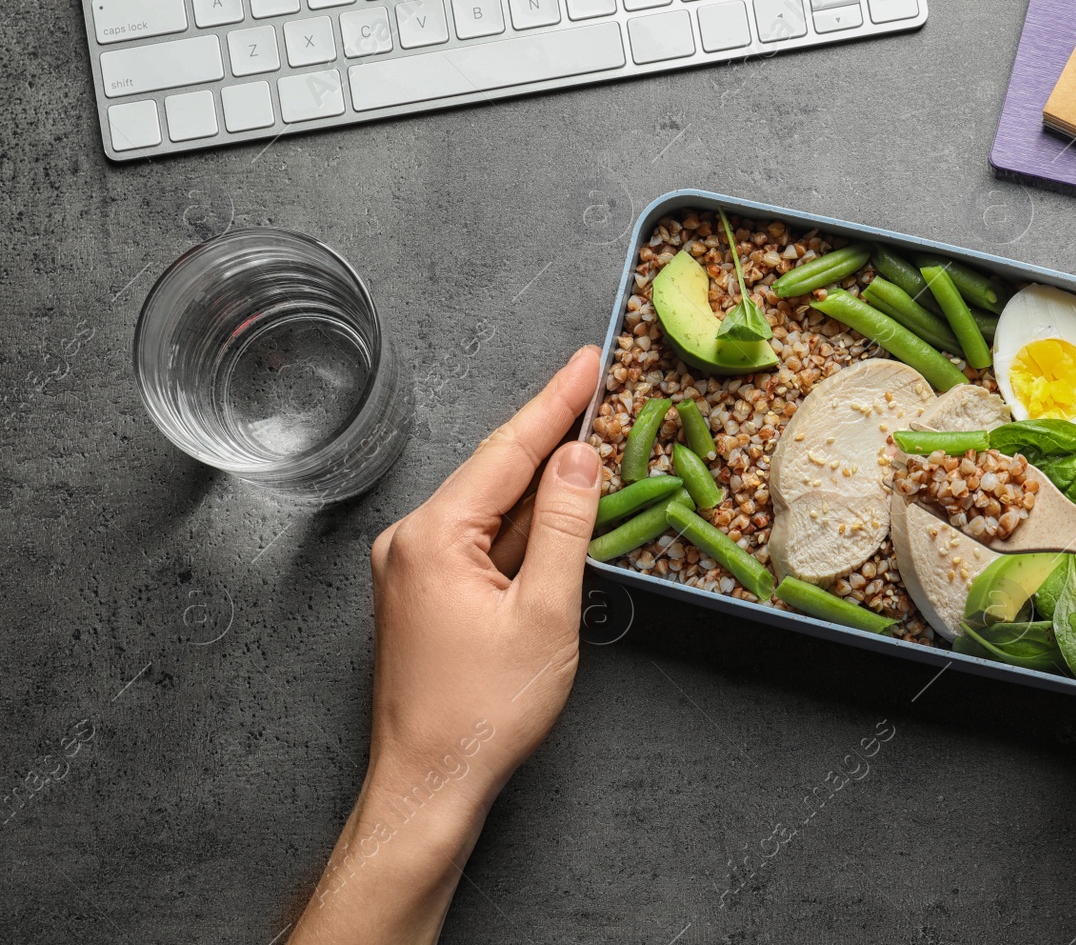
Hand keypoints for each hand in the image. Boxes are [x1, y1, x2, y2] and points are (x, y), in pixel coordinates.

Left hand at [290, 346, 602, 944]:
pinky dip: (523, 522)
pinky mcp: (422, 592)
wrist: (429, 782)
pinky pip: (481, 538)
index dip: (556, 402)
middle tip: (597, 385)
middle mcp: (411, 539)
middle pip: (496, 471)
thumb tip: (580, 458)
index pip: (508, 451)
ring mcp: (412, 566)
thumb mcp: (545, 612)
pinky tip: (558, 508)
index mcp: (433, 535)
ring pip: (490, 505)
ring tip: (590, 437)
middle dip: (551, 431)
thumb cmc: (486, 709)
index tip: (589, 359)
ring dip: (541, 479)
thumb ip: (566, 526)